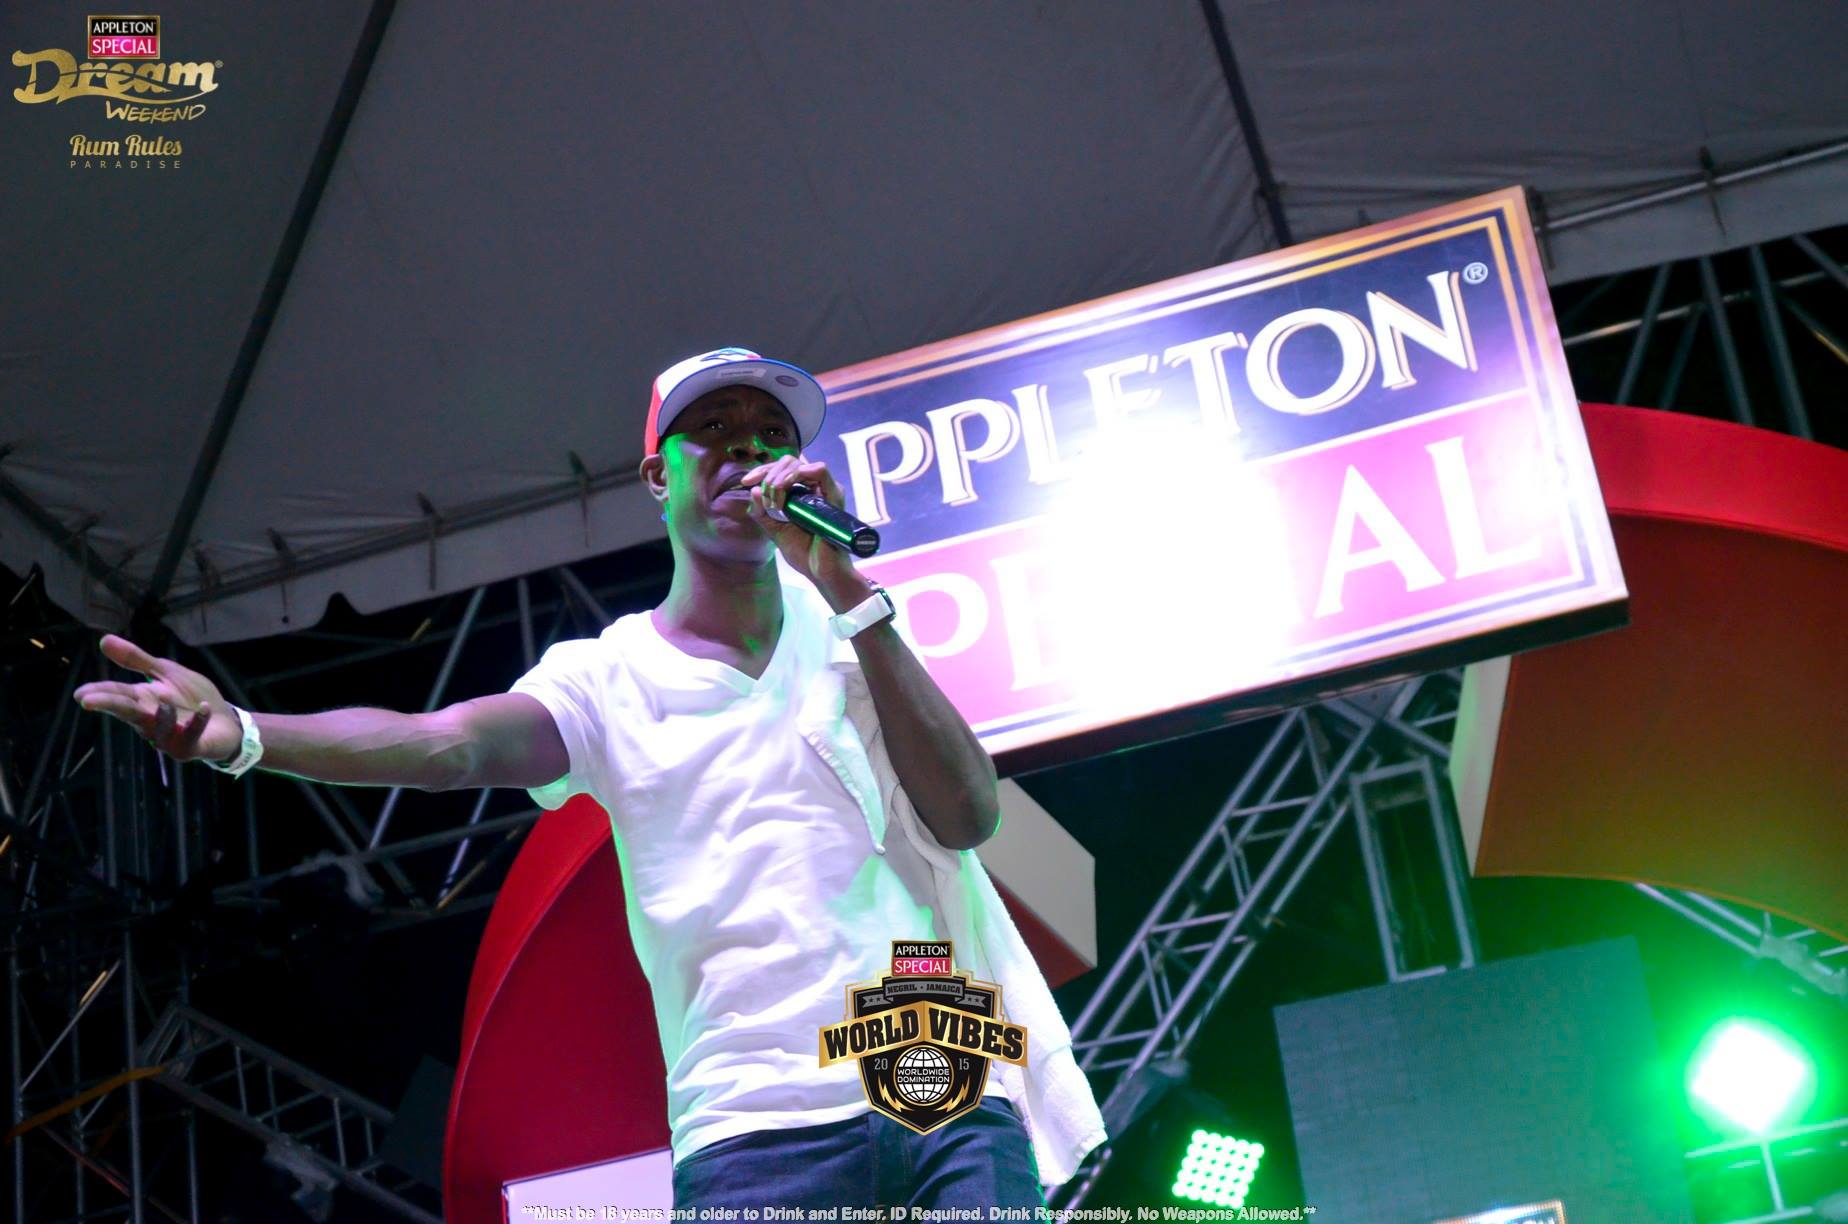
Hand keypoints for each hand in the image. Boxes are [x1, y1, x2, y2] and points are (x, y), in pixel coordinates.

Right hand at [72, 635, 241, 763]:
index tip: (80, 694)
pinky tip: (204, 709)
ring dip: (161, 715)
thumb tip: (104, 640)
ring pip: (157, 729)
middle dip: (109, 706)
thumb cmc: (192, 698)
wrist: (226, 721)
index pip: (118, 695)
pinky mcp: (189, 748)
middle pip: (127, 712)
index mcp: (144, 701)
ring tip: (165, 699)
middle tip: (88, 702)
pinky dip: (197, 723)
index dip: (100, 694)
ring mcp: (168, 737)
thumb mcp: (166, 672)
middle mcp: (150, 721)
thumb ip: (137, 660)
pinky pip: (190, 737)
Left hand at [743, 456, 866, 599]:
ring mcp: (824, 490)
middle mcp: (813, 488)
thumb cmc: (803, 552)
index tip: (746, 483)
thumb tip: (753, 490)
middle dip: (768, 474)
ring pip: (799, 464)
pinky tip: (785, 489)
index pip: (780, 469)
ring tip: (774, 502)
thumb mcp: (773, 529)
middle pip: (788, 462)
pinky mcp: (834, 496)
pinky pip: (819, 471)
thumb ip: (761, 512)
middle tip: (761, 495)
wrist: (819, 570)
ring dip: (779, 478)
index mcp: (800, 493)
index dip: (761, 471)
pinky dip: (798, 475)